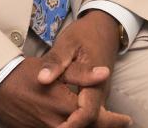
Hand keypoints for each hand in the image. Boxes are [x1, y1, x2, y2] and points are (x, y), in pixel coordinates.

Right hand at [0, 56, 119, 127]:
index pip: (96, 118)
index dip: (113, 120)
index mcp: (64, 106)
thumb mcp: (55, 67)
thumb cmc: (25, 73)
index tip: (126, 119)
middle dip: (105, 126)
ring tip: (101, 123)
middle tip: (119, 122)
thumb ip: (81, 73)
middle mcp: (57, 123)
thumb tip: (104, 73)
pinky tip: (75, 123)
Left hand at [36, 11, 131, 126]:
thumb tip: (42, 79)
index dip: (72, 124)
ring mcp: (99, 96)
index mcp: (95, 83)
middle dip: (73, 127)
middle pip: (91, 121)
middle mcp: (100, 94)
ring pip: (91, 119)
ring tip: (55, 125)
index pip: (87, 112)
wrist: (104, 29)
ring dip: (75, 124)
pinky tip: (62, 121)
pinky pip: (88, 112)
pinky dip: (77, 119)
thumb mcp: (67, 43)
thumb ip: (55, 61)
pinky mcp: (95, 95)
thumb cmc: (85, 35)